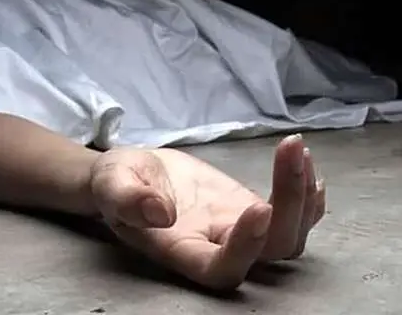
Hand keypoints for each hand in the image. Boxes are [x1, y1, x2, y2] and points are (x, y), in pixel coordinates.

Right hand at [90, 134, 325, 289]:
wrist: (135, 175)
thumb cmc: (117, 182)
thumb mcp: (112, 183)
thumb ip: (127, 199)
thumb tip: (159, 213)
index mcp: (180, 251)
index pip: (220, 270)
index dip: (245, 248)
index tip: (257, 205)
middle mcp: (216, 248)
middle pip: (271, 252)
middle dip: (290, 206)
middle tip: (289, 150)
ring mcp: (238, 230)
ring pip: (288, 236)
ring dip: (302, 196)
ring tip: (296, 149)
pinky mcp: (248, 209)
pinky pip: (291, 216)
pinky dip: (307, 196)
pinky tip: (306, 165)